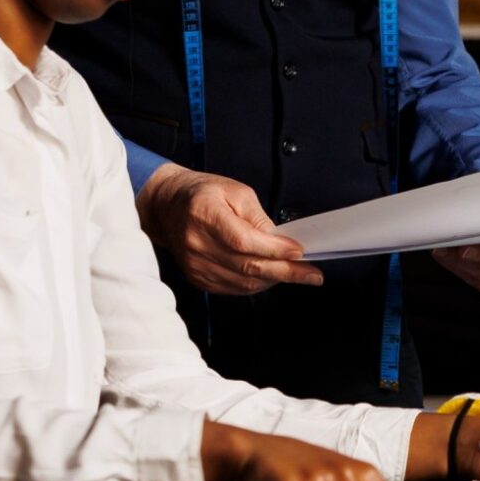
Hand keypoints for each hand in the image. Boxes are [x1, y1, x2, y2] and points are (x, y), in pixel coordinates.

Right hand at [139, 163, 323, 295]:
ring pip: (242, 282)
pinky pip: (233, 288)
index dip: (274, 250)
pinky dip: (256, 285)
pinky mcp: (197, 277)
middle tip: (311, 275)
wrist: (167, 206)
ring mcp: (195, 264)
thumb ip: (258, 217)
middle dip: (285, 272)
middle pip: (247, 266)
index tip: (299, 252)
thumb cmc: (202, 194)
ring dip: (273, 280)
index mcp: (205, 214)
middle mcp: (196, 243)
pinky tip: (270, 277)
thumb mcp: (235, 191)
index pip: (244, 241)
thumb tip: (280, 242)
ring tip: (295, 274)